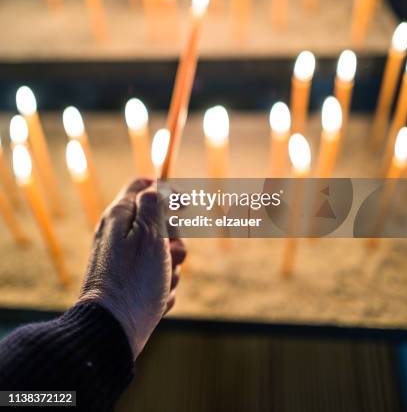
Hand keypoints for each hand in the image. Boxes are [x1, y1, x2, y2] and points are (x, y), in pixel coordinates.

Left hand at [78, 178, 185, 358]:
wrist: (112, 332)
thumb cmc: (134, 280)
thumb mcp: (150, 234)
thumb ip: (155, 204)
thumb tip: (154, 187)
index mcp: (120, 216)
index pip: (142, 185)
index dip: (167, 189)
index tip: (184, 204)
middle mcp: (118, 235)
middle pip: (159, 222)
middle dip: (175, 239)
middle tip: (172, 252)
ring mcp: (124, 261)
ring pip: (163, 254)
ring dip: (172, 268)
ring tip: (162, 282)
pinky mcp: (129, 285)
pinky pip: (157, 279)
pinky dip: (162, 288)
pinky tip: (155, 300)